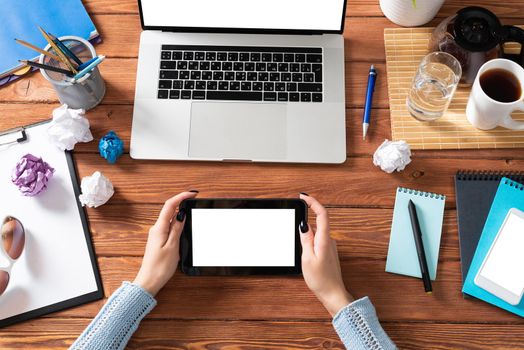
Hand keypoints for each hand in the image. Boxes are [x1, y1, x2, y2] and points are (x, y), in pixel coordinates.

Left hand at [133, 191, 197, 295]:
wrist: (149, 281)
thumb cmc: (160, 267)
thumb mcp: (173, 246)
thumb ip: (177, 229)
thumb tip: (181, 215)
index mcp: (159, 228)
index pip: (170, 205)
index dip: (181, 196)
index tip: (192, 194)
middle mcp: (156, 229)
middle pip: (170, 210)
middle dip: (182, 203)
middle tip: (195, 202)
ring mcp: (157, 234)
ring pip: (170, 219)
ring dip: (181, 214)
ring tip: (192, 214)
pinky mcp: (159, 240)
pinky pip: (169, 227)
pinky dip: (177, 224)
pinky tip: (184, 228)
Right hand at [299, 193, 353, 316]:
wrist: (333, 293)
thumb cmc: (320, 279)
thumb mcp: (307, 258)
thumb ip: (305, 239)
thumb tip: (303, 224)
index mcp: (324, 240)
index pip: (322, 214)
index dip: (313, 202)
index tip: (303, 196)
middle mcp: (329, 240)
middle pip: (318, 221)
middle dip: (305, 222)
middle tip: (297, 233)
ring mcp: (330, 245)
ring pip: (316, 232)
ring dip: (307, 235)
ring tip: (303, 254)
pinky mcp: (328, 251)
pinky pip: (318, 240)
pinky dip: (310, 242)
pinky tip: (306, 255)